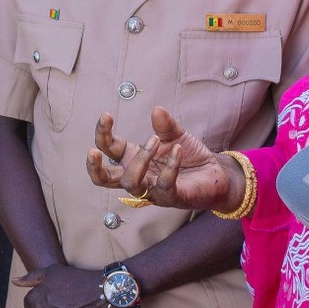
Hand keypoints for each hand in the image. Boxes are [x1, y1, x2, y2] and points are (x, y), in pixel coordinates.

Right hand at [86, 106, 237, 211]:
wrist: (215, 173)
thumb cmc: (189, 156)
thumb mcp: (176, 135)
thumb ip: (165, 125)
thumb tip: (156, 110)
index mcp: (132, 158)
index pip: (108, 149)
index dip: (102, 133)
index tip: (107, 115)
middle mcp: (137, 176)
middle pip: (103, 179)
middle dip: (94, 167)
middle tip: (93, 151)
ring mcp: (151, 189)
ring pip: (131, 182)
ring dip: (140, 159)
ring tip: (155, 140)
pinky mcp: (170, 197)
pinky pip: (163, 184)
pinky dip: (170, 166)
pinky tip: (178, 150)